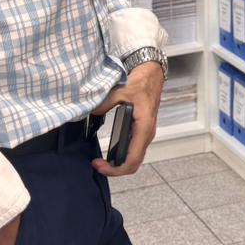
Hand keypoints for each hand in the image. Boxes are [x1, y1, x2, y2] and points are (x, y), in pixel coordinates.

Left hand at [91, 62, 164, 177]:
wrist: (152, 74)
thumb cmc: (143, 82)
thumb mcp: (122, 91)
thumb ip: (105, 103)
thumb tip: (92, 113)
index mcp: (144, 127)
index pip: (133, 159)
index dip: (116, 169)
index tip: (100, 165)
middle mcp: (147, 134)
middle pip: (134, 164)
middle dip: (115, 169)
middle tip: (97, 164)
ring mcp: (145, 133)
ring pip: (134, 159)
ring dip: (118, 164)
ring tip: (102, 161)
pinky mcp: (142, 131)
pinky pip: (134, 150)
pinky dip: (122, 156)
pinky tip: (111, 152)